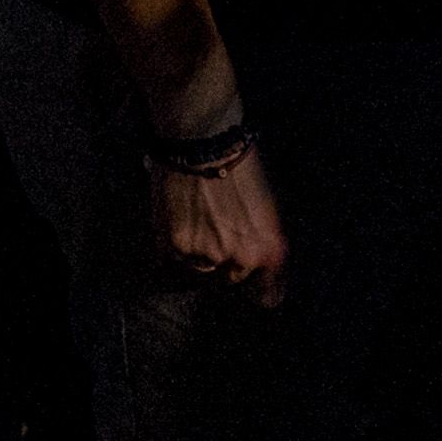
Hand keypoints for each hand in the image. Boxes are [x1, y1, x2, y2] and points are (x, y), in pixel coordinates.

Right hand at [152, 148, 286, 306]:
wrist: (202, 142)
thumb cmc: (239, 167)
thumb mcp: (267, 211)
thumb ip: (263, 244)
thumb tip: (257, 271)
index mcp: (270, 251)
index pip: (267, 298)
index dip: (259, 288)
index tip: (253, 283)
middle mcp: (240, 260)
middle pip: (231, 282)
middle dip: (225, 264)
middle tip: (216, 234)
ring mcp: (205, 256)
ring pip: (200, 275)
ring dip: (197, 258)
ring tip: (195, 226)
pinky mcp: (173, 247)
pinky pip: (171, 265)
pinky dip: (172, 252)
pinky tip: (177, 228)